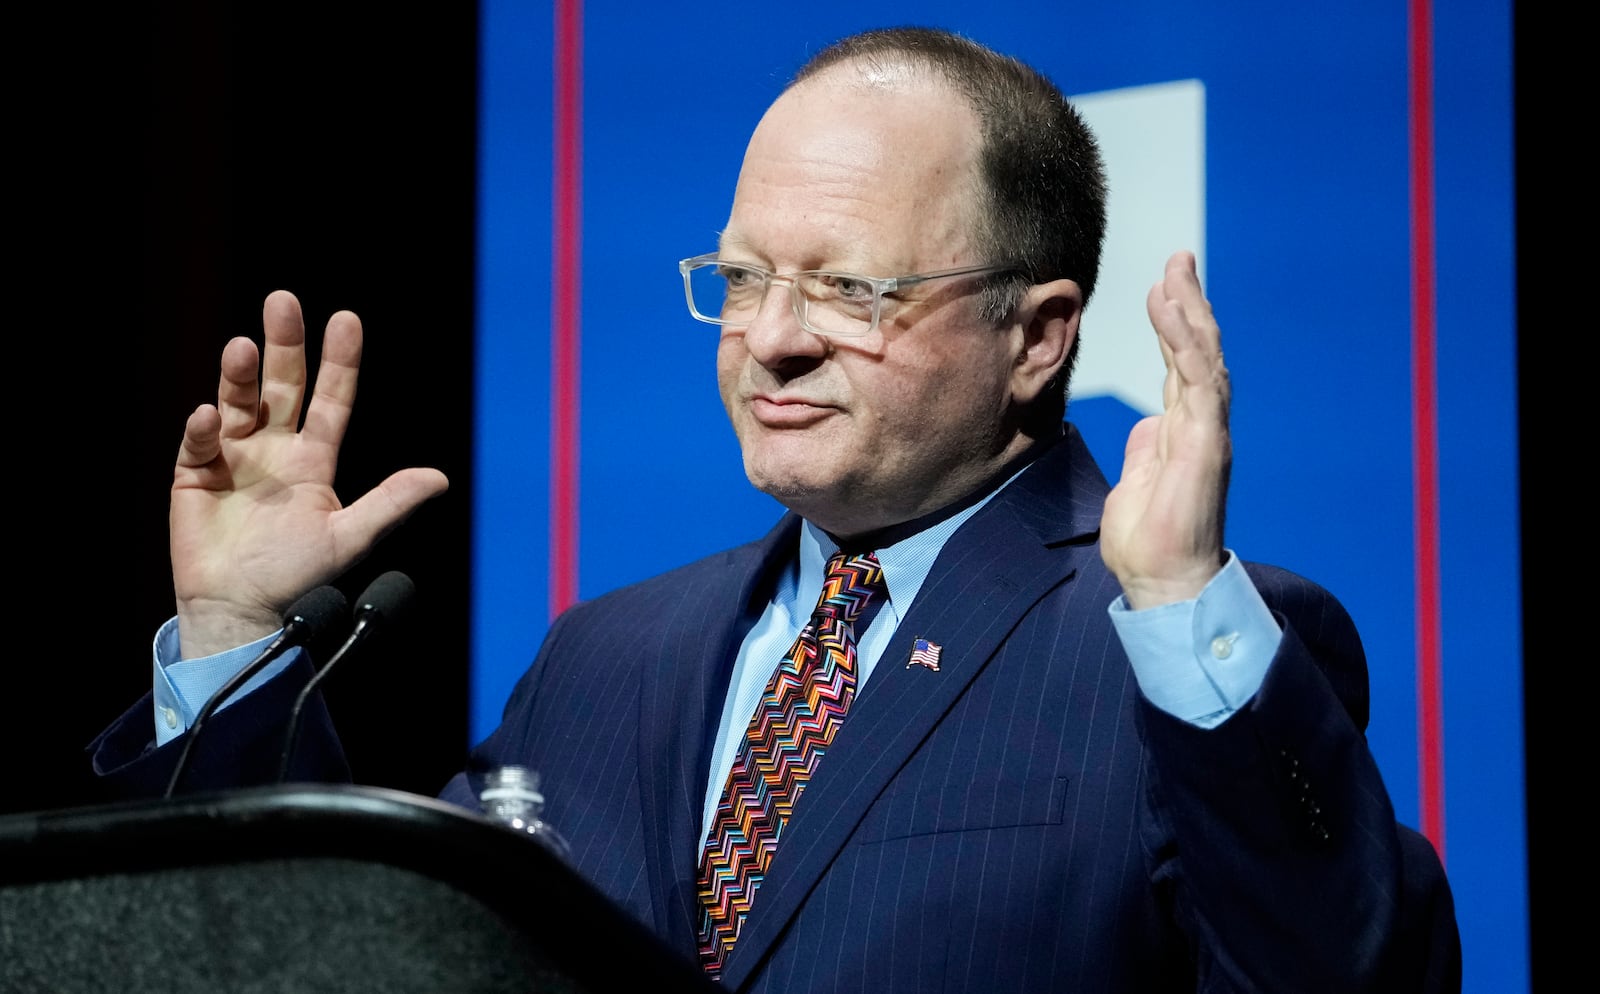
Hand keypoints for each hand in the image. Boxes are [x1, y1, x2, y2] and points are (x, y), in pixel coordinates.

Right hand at [170, 290, 449, 656]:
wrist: (242, 610)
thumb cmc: (297, 577)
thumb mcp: (349, 537)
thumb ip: (389, 504)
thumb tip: (439, 479)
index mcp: (313, 458)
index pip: (331, 399)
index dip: (339, 361)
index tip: (346, 319)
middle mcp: (274, 448)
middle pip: (281, 385)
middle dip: (283, 344)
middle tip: (283, 302)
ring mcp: (234, 457)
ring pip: (238, 402)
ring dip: (239, 375)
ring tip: (242, 348)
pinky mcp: (196, 474)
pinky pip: (200, 441)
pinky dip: (204, 427)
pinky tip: (209, 416)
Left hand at [1100, 251, 1229, 608]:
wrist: (1163, 583)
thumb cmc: (1149, 544)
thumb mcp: (1136, 484)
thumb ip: (1144, 451)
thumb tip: (1146, 427)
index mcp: (1182, 432)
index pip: (1179, 367)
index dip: (1173, 327)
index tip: (1163, 288)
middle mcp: (1200, 425)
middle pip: (1197, 351)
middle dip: (1189, 302)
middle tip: (1177, 260)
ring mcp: (1207, 432)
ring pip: (1203, 357)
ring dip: (1189, 311)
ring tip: (1174, 271)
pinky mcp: (1206, 442)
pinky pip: (1197, 380)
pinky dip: (1185, 341)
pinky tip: (1171, 310)